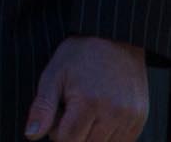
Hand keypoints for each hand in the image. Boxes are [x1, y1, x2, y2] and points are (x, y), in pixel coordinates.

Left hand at [23, 35, 147, 140]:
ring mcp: (130, 118)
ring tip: (86, 109)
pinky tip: (100, 114)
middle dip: (73, 132)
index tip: (57, 112)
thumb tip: (31, 135)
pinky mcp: (140, 119)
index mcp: (88, 102)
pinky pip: (121, 141)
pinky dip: (107, 135)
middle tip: (71, 108)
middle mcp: (113, 113)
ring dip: (91, 135)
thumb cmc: (80, 54)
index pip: (67, 140)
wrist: (114, 39)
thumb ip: (42, 108)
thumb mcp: (53, 75)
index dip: (56, 131)